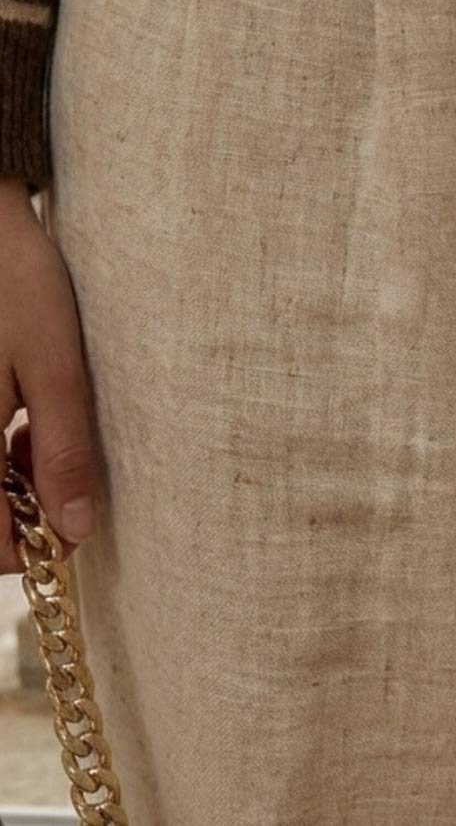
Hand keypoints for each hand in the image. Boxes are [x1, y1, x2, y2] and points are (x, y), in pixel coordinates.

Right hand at [0, 177, 98, 573]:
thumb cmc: (15, 284)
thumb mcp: (55, 367)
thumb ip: (63, 451)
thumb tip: (75, 531)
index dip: (33, 544)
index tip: (71, 512)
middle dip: (19, 505)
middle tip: (50, 452)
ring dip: (5, 477)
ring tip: (34, 425)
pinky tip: (12, 411)